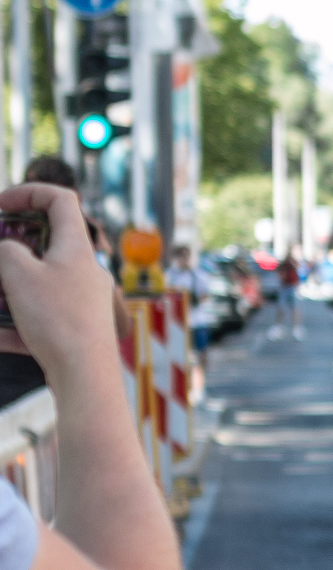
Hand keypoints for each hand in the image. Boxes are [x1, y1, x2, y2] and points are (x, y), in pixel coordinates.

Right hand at [0, 184, 117, 385]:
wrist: (86, 377)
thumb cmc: (57, 319)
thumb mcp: (17, 272)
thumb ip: (6, 249)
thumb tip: (9, 251)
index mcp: (77, 249)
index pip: (61, 200)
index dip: (28, 192)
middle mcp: (87, 271)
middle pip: (46, 245)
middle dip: (10, 252)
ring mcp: (85, 300)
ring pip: (38, 285)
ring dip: (9, 291)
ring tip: (0, 304)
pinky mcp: (79, 328)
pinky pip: (40, 318)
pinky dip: (16, 325)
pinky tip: (0, 338)